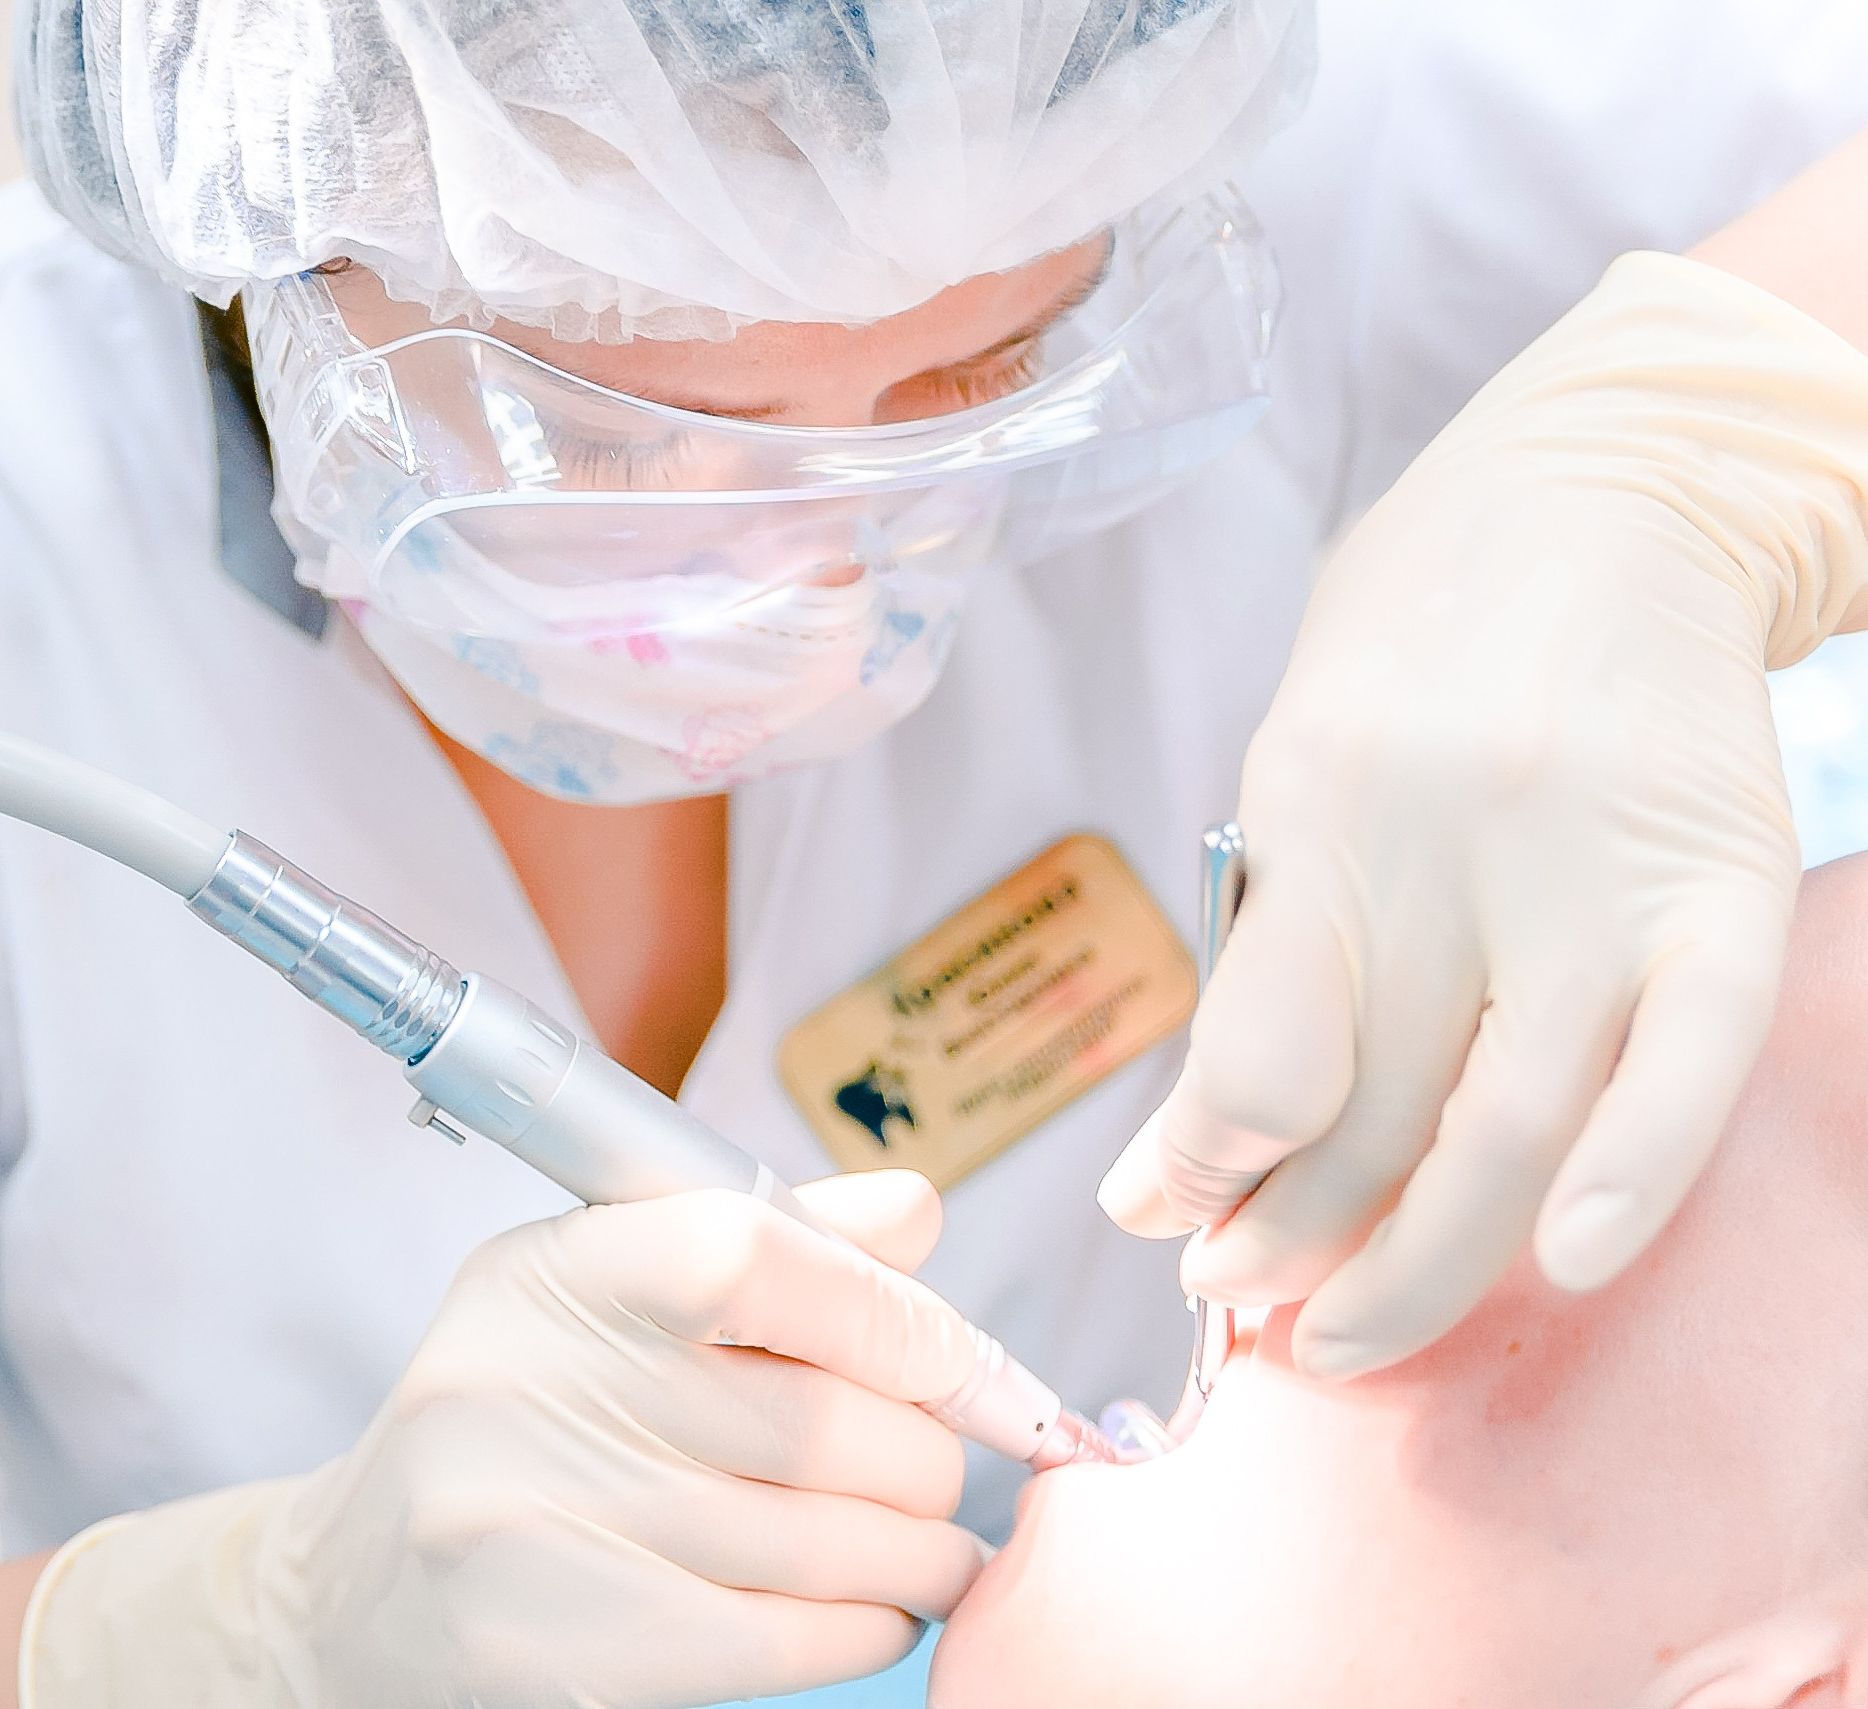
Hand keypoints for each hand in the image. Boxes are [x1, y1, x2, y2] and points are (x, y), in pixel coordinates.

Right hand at [21, 1171, 988, 1707]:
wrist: (357, 1590)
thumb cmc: (525, 1418)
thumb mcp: (603, 1294)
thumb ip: (764, 1241)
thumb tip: (916, 1213)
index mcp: (547, 1275)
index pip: (747, 1252)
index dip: (893, 1311)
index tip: (967, 1364)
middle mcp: (522, 1392)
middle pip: (817, 1423)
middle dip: (929, 1458)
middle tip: (954, 1471)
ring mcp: (530, 1530)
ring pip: (823, 1542)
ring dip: (925, 1552)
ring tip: (939, 1548)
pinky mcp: (555, 1654)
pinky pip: (784, 1639)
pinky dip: (869, 1625)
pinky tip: (878, 1608)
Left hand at [1100, 252, 1867, 1378]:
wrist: (1614, 482)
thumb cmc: (1419, 627)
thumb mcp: (1297, 735)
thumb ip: (1271, 915)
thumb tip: (1203, 1125)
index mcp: (1315, 789)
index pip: (1253, 1042)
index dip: (1201, 1163)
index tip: (1161, 1218)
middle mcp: (1445, 832)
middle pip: (1369, 1108)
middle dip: (1288, 1237)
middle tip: (1241, 1296)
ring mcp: (1593, 861)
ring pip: (1510, 1124)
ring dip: (1419, 1263)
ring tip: (1342, 1337)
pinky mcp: (1723, 878)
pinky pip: (1685, 1061)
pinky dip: (1628, 1178)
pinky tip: (1561, 1265)